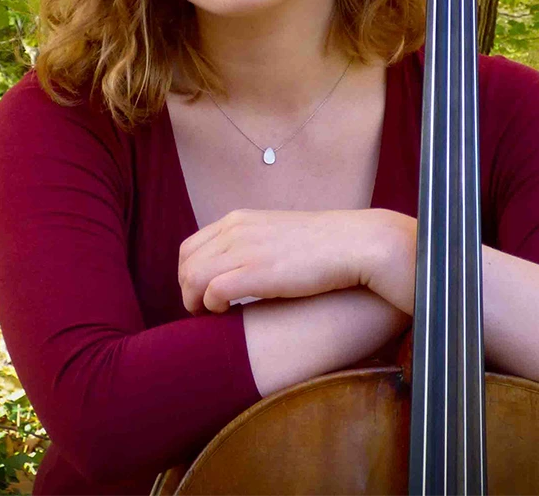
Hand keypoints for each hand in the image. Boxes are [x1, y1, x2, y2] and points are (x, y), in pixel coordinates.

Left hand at [178, 208, 388, 314]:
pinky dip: (212, 307)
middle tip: (204, 312)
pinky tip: (227, 315)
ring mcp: (245, 249)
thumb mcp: (277, 234)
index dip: (188, 276)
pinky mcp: (256, 271)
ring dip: (195, 303)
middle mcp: (236, 230)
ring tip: (211, 317)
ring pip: (193, 278)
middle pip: (186, 264)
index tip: (201, 296)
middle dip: (187, 292)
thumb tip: (239, 268)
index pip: (190, 248)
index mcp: (238, 220)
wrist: (352, 243)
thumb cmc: (321, 245)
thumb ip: (253, 244)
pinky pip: (212, 291)